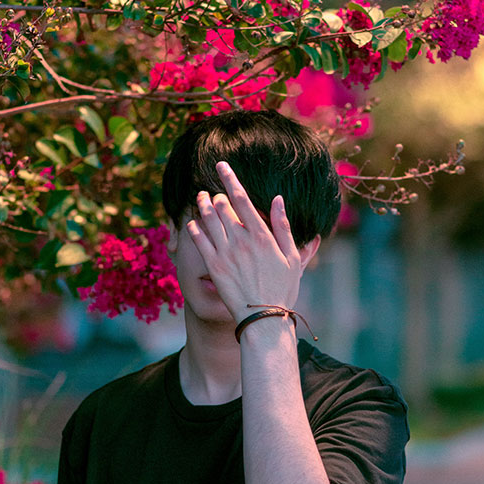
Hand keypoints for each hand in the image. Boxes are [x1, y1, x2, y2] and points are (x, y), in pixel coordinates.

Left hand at [186, 161, 301, 323]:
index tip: (221, 165)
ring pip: (208, 220)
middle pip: (221, 206)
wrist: (264, 318)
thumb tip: (277, 199)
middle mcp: (241, 240)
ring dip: (201, 205)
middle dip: (215, 194)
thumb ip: (282, 226)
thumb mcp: (291, 257)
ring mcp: (225, 253)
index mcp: (261, 235)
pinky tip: (191, 222)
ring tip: (199, 197)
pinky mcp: (213, 266)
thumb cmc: (282, 288)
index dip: (230, 179)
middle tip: (212, 190)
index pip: (242, 198)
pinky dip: (194, 228)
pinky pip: (199, 241)